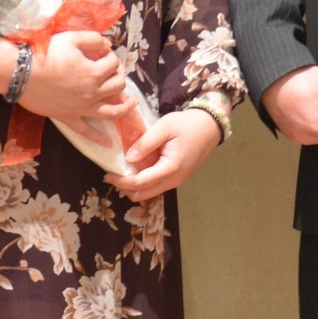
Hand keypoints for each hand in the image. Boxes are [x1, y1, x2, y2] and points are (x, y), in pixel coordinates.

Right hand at [10, 32, 136, 146]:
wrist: (21, 73)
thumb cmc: (46, 52)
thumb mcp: (72, 38)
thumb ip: (93, 39)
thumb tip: (107, 45)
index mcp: (94, 73)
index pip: (113, 64)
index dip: (111, 56)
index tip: (104, 53)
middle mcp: (92, 93)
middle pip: (117, 86)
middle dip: (120, 76)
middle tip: (115, 72)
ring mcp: (82, 108)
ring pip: (111, 111)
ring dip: (124, 107)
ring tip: (131, 103)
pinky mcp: (69, 118)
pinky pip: (86, 132)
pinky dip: (99, 138)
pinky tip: (109, 143)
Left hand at [107, 109, 222, 203]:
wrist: (210, 126)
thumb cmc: (187, 124)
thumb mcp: (164, 127)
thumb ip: (145, 143)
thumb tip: (128, 158)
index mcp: (170, 168)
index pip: (140, 183)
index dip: (122, 181)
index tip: (108, 174)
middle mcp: (174, 180)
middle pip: (143, 194)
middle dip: (125, 187)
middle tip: (113, 173)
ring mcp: (177, 181)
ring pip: (150, 192)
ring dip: (135, 186)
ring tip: (123, 170)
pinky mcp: (178, 178)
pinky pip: (157, 186)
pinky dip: (144, 182)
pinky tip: (138, 167)